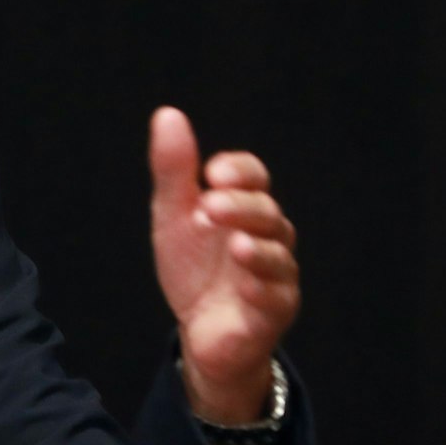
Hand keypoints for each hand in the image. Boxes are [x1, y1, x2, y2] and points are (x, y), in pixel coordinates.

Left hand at [148, 107, 299, 424]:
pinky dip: (262, 289)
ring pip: (278, 255)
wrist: (199, 330)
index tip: (212, 172)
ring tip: (236, 244)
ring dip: (258, 247)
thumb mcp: (174, 216)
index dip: (239, 170)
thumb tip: (168, 115)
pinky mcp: (273, 312)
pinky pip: (275, 299)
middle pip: (266, 212)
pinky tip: (246, 285)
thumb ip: (174, 171)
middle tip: (211, 205)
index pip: (253, 176)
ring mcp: (275, 274)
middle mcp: (267, 236)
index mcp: (243, 207)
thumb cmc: (194, 268)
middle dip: (241, 206)